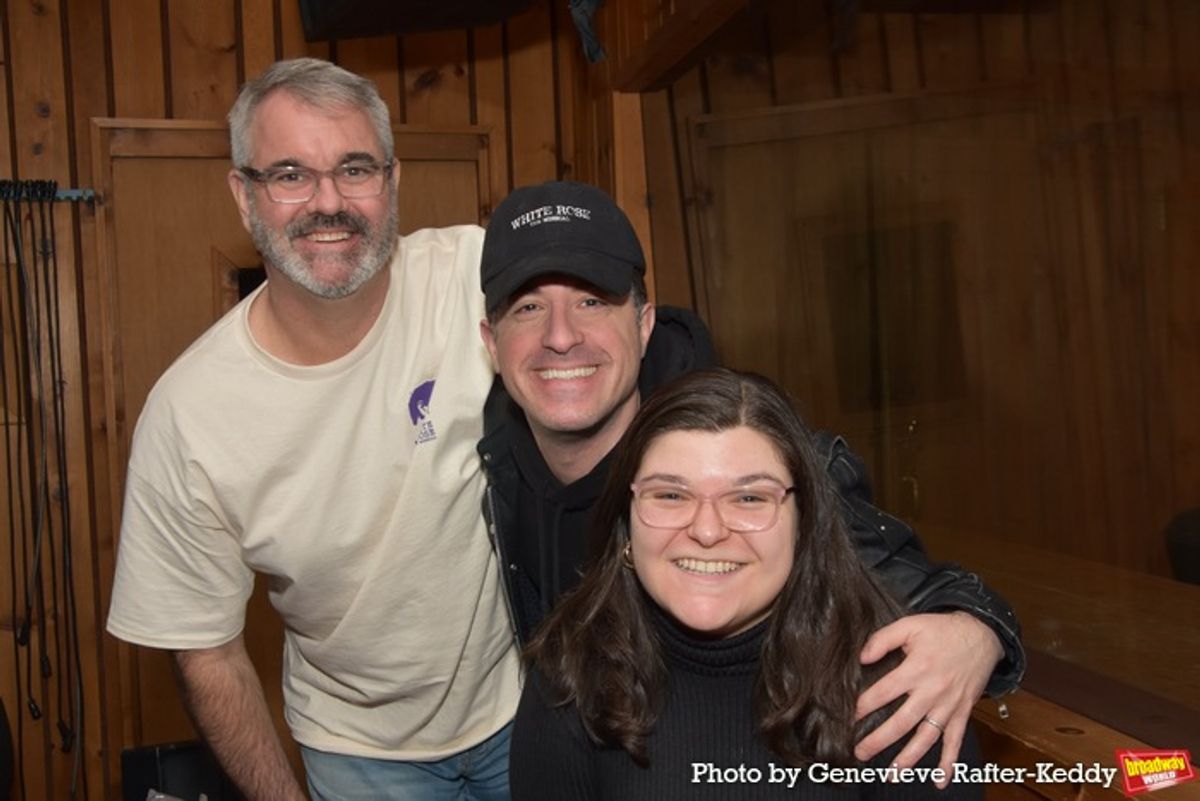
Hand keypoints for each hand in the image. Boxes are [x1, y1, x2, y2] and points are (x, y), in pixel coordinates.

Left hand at [854, 612, 1002, 785]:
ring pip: (926, 737)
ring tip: (891, 775)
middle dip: (879, 740)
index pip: (883, 692)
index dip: (864, 706)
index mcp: (916, 670)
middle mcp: (931, 692)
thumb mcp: (910, 625)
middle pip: (901, 722)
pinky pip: (955, 741)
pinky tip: (939, 780)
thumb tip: (862, 657)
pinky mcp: (962, 713)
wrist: (981, 635)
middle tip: (859, 753)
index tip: (848, 717)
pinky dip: (948, 763)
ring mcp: (948, 706)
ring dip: (908, 758)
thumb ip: (883, 639)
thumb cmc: (942, 630)